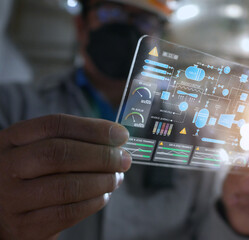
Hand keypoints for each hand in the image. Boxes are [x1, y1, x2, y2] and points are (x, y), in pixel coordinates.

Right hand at [0, 114, 131, 239]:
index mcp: (11, 140)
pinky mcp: (24, 227)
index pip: (54, 125)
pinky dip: (94, 202)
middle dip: (101, 156)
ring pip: (67, 186)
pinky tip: (103, 195)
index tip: (121, 135)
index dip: (93, 128)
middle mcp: (6, 167)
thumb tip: (117, 139)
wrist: (4, 214)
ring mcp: (12, 199)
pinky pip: (68, 213)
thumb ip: (73, 141)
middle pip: (59, 154)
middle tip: (124, 159)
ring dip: (102, 181)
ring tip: (116, 178)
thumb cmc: (33, 176)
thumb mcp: (38, 151)